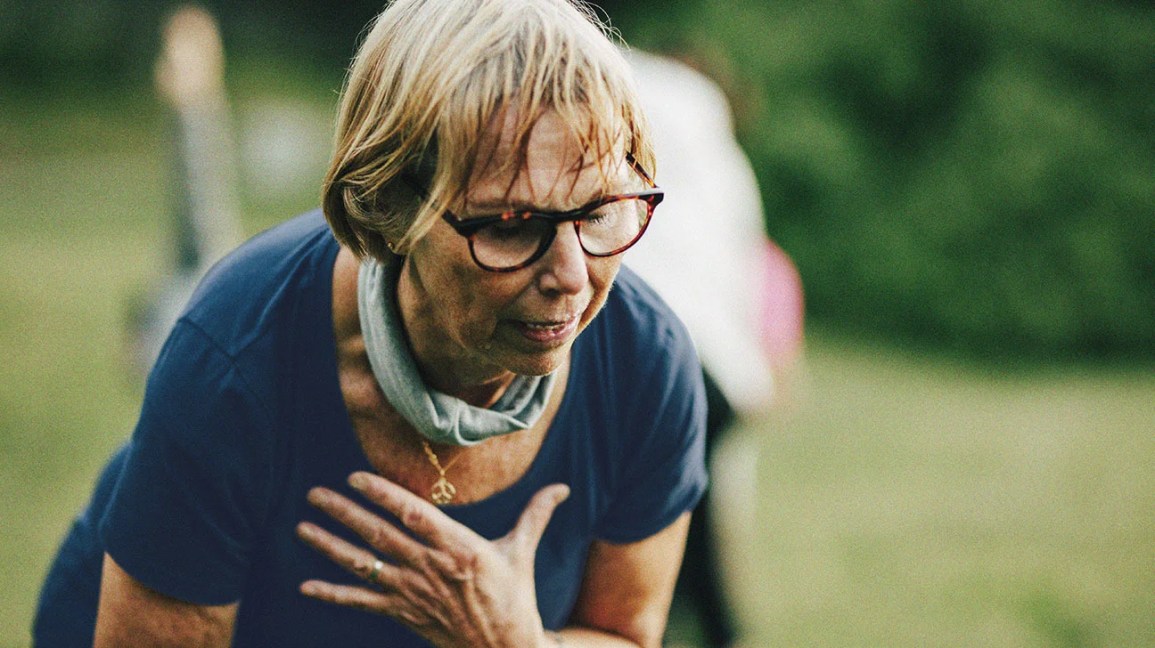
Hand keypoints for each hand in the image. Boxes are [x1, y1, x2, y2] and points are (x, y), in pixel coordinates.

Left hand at [297, 471, 569, 647]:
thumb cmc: (514, 597)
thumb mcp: (522, 552)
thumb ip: (536, 514)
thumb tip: (563, 487)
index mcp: (459, 547)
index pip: (414, 514)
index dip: (383, 495)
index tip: (356, 477)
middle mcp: (430, 568)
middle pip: (380, 535)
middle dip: (344, 513)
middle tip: (314, 493)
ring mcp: (413, 592)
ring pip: (365, 565)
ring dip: (330, 546)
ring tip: (302, 527)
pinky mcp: (403, 613)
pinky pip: (362, 603)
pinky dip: (333, 594)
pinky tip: (305, 586)